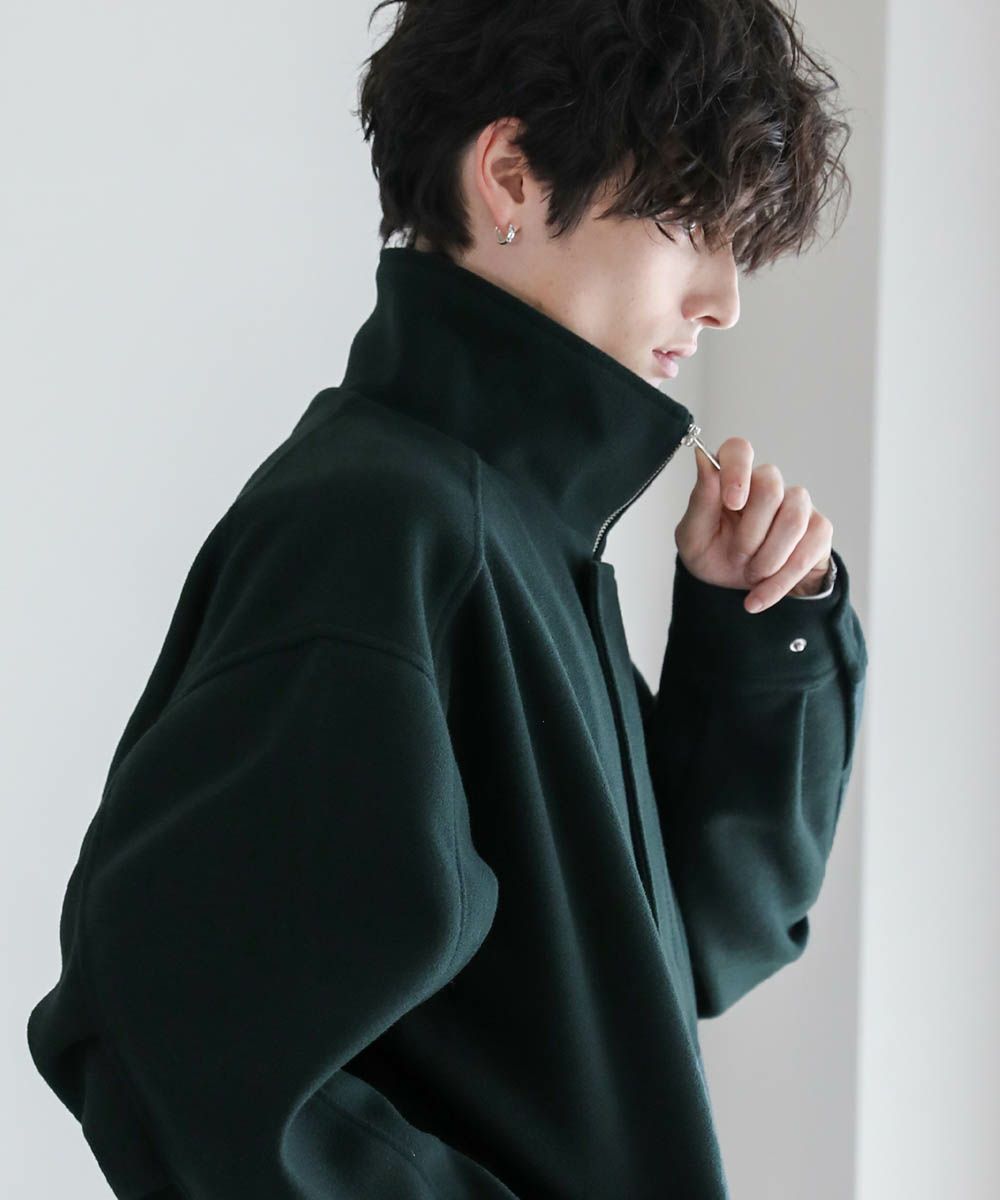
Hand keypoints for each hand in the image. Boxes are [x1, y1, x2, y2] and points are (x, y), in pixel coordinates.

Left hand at [674, 436, 833, 613]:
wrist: (737, 591)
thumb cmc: (712, 555)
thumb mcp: (693, 536)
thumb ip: (700, 500)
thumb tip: (702, 457)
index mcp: (731, 479)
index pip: (738, 449)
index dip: (737, 470)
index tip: (732, 503)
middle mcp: (767, 484)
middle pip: (771, 486)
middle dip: (750, 534)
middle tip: (736, 555)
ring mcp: (797, 505)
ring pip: (794, 519)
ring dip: (767, 559)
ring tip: (750, 574)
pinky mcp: (818, 530)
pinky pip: (809, 550)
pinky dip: (780, 581)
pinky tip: (760, 595)